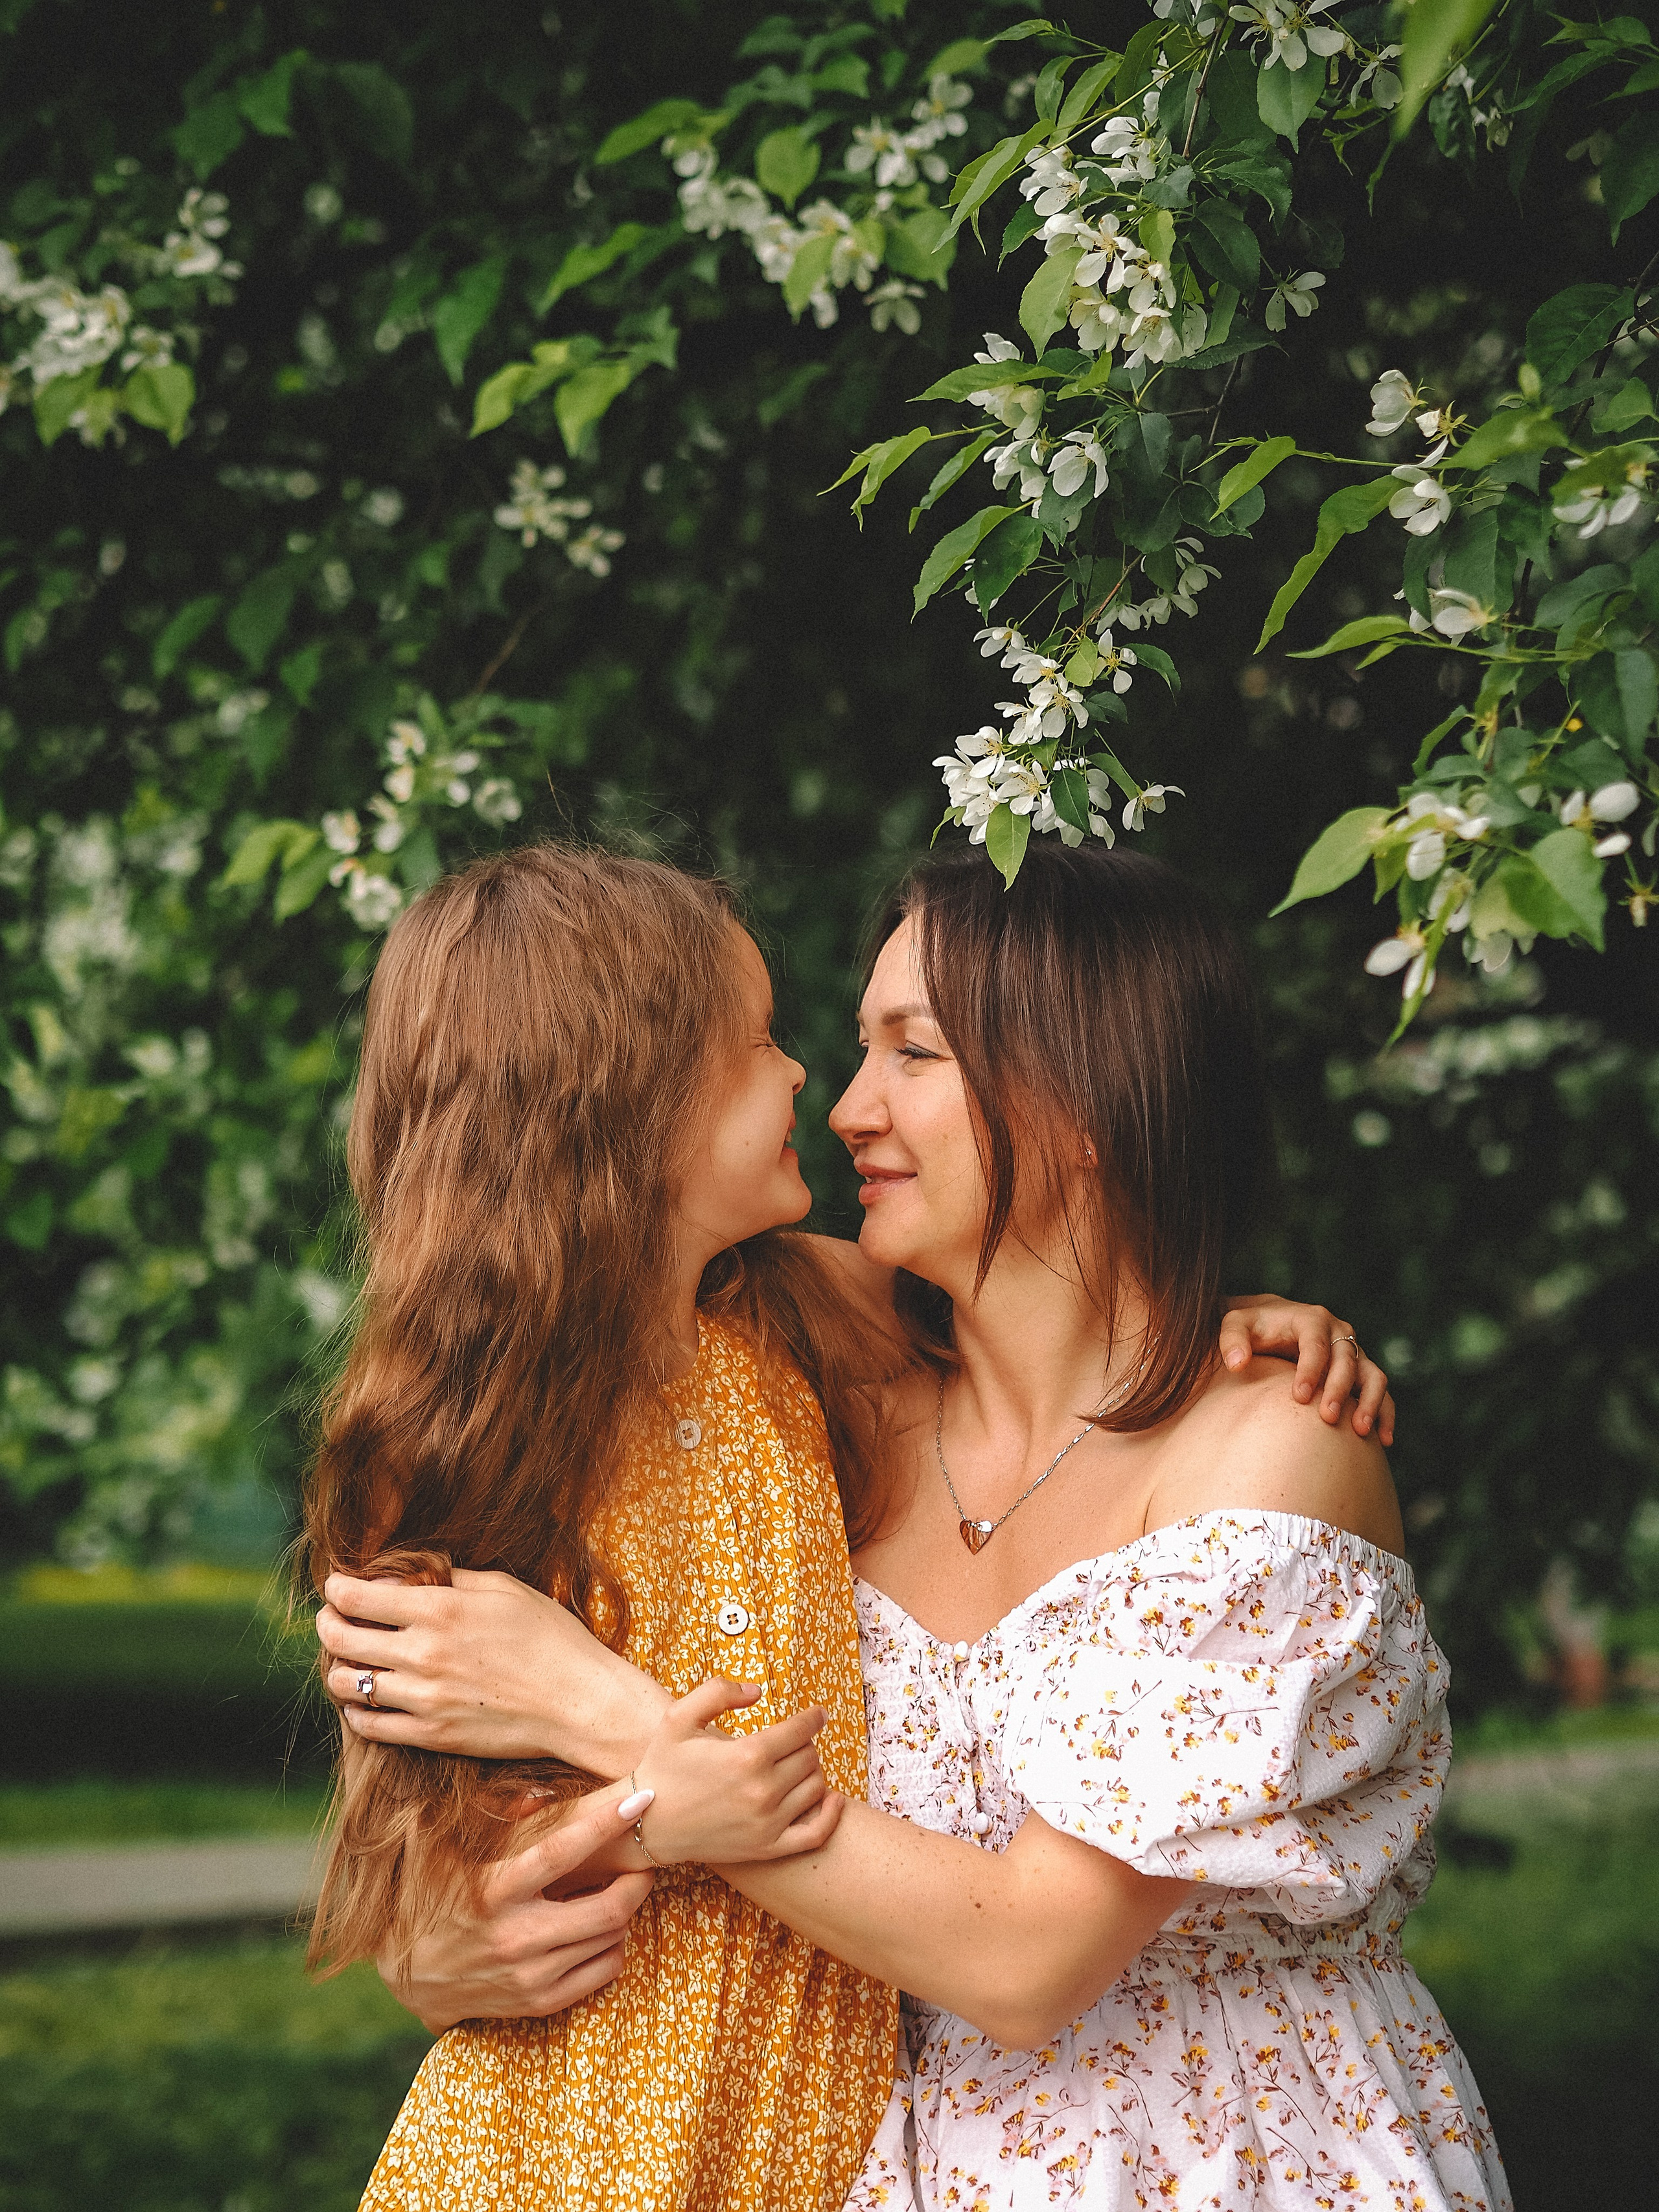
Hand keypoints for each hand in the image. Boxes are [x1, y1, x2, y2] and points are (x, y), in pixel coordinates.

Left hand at [316, 1566, 669, 1772]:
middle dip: (328, 1624)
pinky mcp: (431, 1736)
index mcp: (440, 1611)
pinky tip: (367, 1698)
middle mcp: (423, 1655)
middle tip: (331, 1618)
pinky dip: (358, 1710)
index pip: (357, 1598)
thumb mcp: (504, 1589)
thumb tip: (402, 1578)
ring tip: (349, 1659)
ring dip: (339, 1668)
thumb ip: (448, 1580)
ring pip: (348, 1685)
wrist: (580, 1703)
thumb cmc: (550, 1637)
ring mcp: (424, 1700)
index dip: (337, 1589)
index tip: (336, 1586)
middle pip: (342, 1640)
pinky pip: (370, 1726)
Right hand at [381, 1788, 654, 2034]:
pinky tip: (604, 1929)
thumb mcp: (450, 1852)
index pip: (562, 1851)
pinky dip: (615, 1946)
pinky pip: (603, 1972)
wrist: (408, 1975)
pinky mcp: (539, 2002)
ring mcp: (530, 1975)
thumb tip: (541, 1793)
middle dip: (638, 1881)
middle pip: (606, 1908)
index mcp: (494, 1890)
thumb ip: (495, 1817)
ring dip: (627, 1912)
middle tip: (645, 1862)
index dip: (607, 1823)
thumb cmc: (436, 1898)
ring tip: (621, 1892)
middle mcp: (516, 1936)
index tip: (642, 1800)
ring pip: (611, 1940)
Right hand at [630, 1676, 845, 1865]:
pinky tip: (833, 1799)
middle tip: (789, 1742)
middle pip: (809, 1757)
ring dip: (810, 1772)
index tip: (817, 1714)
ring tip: (793, 1765)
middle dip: (803, 1745)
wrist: (647, 1822)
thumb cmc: (663, 1766)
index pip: (801, 1730)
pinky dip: (831, 1814)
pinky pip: (815, 1833)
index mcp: (747, 1755)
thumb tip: (757, 1690)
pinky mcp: (767, 1848)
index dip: (813, 1718)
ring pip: (815, 1787)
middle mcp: (763, 1791)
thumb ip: (718, 1691)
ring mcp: (767, 1824)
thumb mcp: (679, 1717)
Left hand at [1220, 1295, 1393, 1444]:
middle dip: (1338, 1390)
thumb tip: (1237, 1363)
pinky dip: (1385, 1412)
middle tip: (1327, 1418)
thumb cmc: (1252, 1328)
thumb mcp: (1235, 1325)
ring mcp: (1353, 1352)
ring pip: (1373, 1376)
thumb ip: (1232, 1340)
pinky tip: (1383, 1441)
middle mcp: (1338, 1333)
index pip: (1315, 1345)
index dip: (1310, 1370)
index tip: (1299, 1397)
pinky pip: (1380, 1391)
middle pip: (1346, 1361)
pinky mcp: (1361, 1371)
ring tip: (1361, 1432)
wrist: (1272, 1325)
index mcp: (1311, 1319)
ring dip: (1371, 1403)